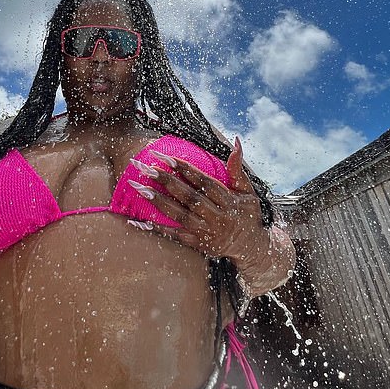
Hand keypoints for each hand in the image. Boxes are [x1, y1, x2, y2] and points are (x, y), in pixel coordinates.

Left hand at [130, 137, 266, 259]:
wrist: (251, 247)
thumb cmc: (247, 214)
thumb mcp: (247, 191)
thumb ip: (237, 168)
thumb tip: (236, 141)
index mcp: (228, 201)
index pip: (203, 182)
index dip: (184, 169)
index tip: (165, 156)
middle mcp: (216, 216)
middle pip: (188, 197)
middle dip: (165, 181)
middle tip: (145, 167)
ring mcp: (205, 231)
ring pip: (179, 215)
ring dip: (157, 201)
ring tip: (138, 188)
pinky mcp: (197, 244)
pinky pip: (175, 236)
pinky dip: (157, 229)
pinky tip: (139, 221)